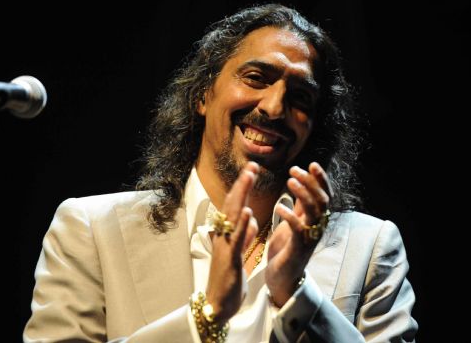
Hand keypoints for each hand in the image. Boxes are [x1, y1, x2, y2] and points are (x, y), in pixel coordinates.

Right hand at [205, 162, 258, 322]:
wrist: (218, 305)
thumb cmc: (228, 279)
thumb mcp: (239, 252)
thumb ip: (244, 234)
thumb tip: (250, 218)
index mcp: (226, 233)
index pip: (234, 205)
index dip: (243, 187)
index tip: (252, 170)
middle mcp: (222, 235)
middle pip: (232, 204)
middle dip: (242, 184)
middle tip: (252, 165)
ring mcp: (224, 245)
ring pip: (232, 215)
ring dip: (241, 195)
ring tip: (249, 177)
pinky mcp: (230, 258)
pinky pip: (236, 238)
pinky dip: (242, 224)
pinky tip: (248, 211)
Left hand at [265, 162, 331, 306]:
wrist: (282, 277)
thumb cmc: (288, 247)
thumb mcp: (295, 221)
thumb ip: (300, 205)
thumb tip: (303, 182)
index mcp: (317, 219)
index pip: (325, 194)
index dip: (321, 179)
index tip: (312, 164)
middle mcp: (317, 226)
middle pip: (322, 199)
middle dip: (310, 182)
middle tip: (294, 170)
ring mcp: (310, 237)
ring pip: (313, 211)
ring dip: (303, 193)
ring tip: (289, 181)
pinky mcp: (299, 248)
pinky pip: (298, 228)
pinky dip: (290, 215)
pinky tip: (279, 206)